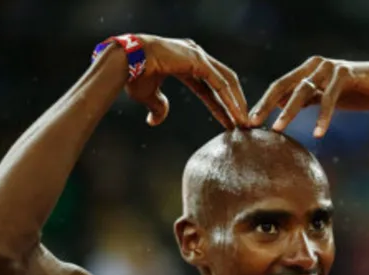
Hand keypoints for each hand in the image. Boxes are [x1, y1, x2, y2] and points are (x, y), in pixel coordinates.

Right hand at [126, 35, 248, 127]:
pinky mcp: (198, 60)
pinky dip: (230, 99)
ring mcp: (198, 56)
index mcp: (185, 63)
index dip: (221, 105)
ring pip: (226, 82)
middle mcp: (195, 56)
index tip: (230, 121)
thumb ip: (158, 107)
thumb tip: (155, 121)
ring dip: (237, 103)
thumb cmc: (133, 76)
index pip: (210, 87)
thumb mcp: (148, 96)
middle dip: (234, 103)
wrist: (125, 63)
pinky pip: (220, 83)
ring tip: (244, 123)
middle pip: (223, 83)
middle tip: (242, 123)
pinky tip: (236, 114)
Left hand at [249, 57, 368, 136]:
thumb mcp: (325, 96)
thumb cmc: (355, 92)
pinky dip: (323, 116)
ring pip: (303, 90)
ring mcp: (329, 68)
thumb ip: (306, 99)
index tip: (249, 121)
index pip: (278, 86)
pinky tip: (317, 133)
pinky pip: (330, 98)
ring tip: (278, 129)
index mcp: (307, 71)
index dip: (263, 103)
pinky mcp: (346, 74)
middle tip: (253, 123)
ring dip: (289, 111)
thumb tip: (280, 109)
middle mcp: (315, 65)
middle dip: (266, 105)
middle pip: (284, 86)